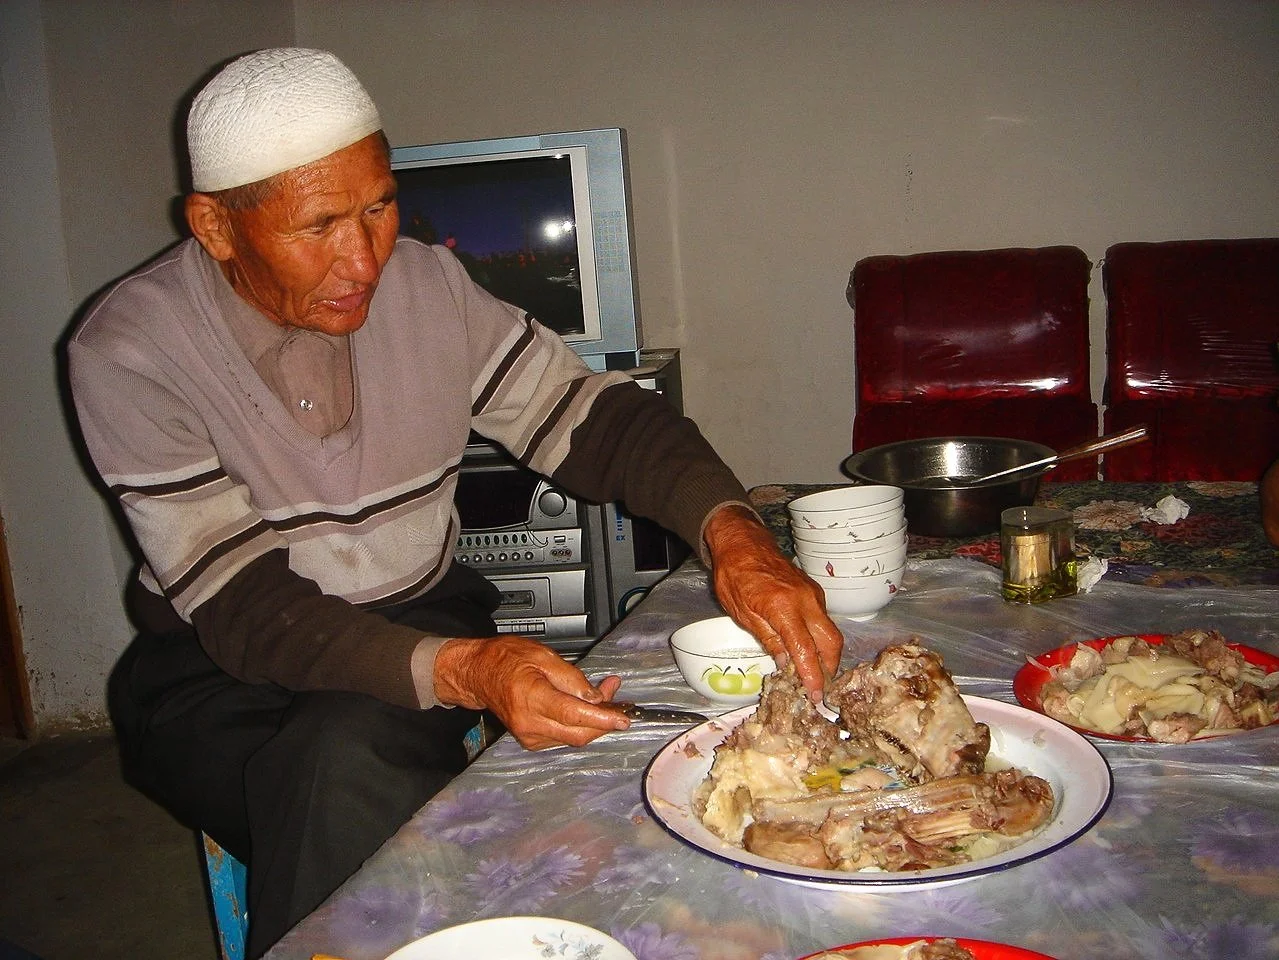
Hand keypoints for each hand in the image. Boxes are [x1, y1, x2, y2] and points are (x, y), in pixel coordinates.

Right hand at [433, 634, 629, 749]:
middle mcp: (529, 723)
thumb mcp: (542, 655)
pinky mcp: (531, 741)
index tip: (624, 719)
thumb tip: (596, 696)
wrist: (478, 673)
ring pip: (573, 738)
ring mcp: (529, 736)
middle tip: (619, 700)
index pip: (574, 715)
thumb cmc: (506, 659)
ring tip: (602, 696)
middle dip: (604, 722)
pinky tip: (583, 708)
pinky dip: (578, 725)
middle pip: (578, 734)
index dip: (602, 719)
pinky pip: (563, 737)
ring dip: (593, 722)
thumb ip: (571, 677)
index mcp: (532, 698)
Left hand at [703, 504, 843, 699]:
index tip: (815, 696)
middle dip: (829, 668)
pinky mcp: (814, 591)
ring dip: (827, 655)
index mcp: (783, 608)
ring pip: (831, 631)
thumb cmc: (734, 576)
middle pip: (831, 642)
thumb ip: (769, 639)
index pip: (805, 650)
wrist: (743, 543)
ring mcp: (813, 594)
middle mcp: (805, 601)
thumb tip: (786, 665)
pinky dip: (821, 638)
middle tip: (820, 688)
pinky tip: (810, 650)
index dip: (813, 676)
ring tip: (815, 674)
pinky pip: (824, 619)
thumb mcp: (743, 614)